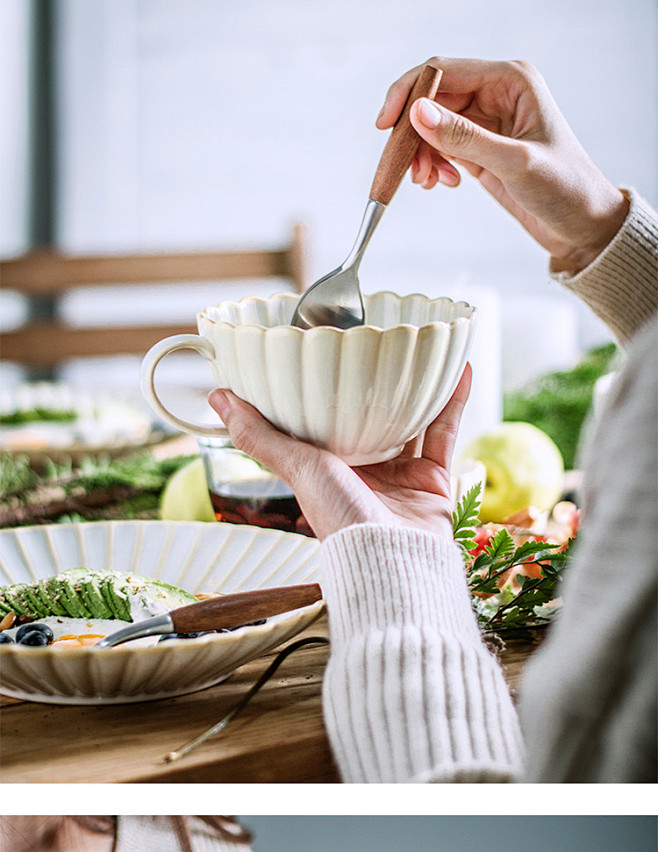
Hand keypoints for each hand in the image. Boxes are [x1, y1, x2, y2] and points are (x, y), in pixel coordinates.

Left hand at [208, 364, 471, 540]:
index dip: (322, 389)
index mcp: (327, 469)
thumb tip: (217, 398)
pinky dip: (452, 402)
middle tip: (376, 341)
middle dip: (374, 385)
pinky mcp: (434, 479)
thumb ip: (260, 435)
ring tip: (422, 347)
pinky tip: (458, 370)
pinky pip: (444, 432)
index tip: (322, 353)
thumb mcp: (297, 468)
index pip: (323, 420)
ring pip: (411, 420)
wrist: (395, 562)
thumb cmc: (341, 521)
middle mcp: (363, 471)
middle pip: (370, 418)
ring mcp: (400, 475)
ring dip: (418, 387)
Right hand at [378, 58, 628, 271]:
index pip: (444, 71)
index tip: (385, 126)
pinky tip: (442, 183)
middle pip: (432, 99)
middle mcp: (497, 94)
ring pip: (432, 126)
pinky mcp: (481, 148)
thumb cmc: (565, 189)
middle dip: (414, 134)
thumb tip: (418, 114)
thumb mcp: (514, 164)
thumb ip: (464, 138)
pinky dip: (433, 165)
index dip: (409, 94)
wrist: (583, 226)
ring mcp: (487, 121)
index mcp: (511, 80)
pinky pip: (441, 147)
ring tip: (428, 183)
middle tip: (405, 167)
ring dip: (421, 153)